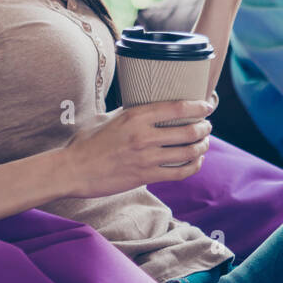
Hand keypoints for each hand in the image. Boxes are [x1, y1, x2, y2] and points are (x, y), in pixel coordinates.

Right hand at [61, 100, 213, 197]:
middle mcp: (144, 135)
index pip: (177, 107)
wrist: (74, 169)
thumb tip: (148, 107)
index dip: (198, 106)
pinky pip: (179, 172)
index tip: (207, 106)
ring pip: (187, 152)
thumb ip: (130, 113)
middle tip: (207, 126)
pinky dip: (193, 166)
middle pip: (188, 130)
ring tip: (204, 143)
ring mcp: (146, 157)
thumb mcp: (108, 118)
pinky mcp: (146, 176)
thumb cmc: (88, 142)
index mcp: (135, 115)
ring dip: (201, 147)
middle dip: (204, 128)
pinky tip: (195, 162)